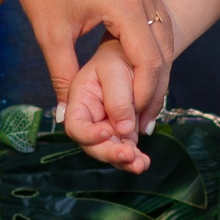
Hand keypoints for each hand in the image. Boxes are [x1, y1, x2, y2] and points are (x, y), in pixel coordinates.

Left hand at [0, 0, 171, 138]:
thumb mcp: (51, 35)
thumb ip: (63, 78)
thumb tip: (65, 118)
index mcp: (123, 4)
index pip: (150, 60)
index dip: (145, 95)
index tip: (133, 122)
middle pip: (164, 51)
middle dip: (155, 88)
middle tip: (142, 122)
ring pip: (164, 36)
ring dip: (157, 68)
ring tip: (143, 102)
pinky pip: (156, 21)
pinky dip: (154, 47)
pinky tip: (141, 69)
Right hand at [64, 38, 151, 172]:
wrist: (136, 55)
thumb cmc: (119, 56)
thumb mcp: (115, 71)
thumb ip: (117, 100)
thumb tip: (124, 130)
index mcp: (79, 100)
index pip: (76, 126)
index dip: (89, 134)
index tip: (109, 132)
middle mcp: (90, 117)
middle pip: (92, 145)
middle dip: (110, 153)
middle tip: (129, 155)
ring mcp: (106, 126)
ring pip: (110, 150)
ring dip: (125, 161)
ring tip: (141, 164)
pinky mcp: (123, 131)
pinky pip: (125, 149)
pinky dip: (135, 158)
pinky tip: (144, 162)